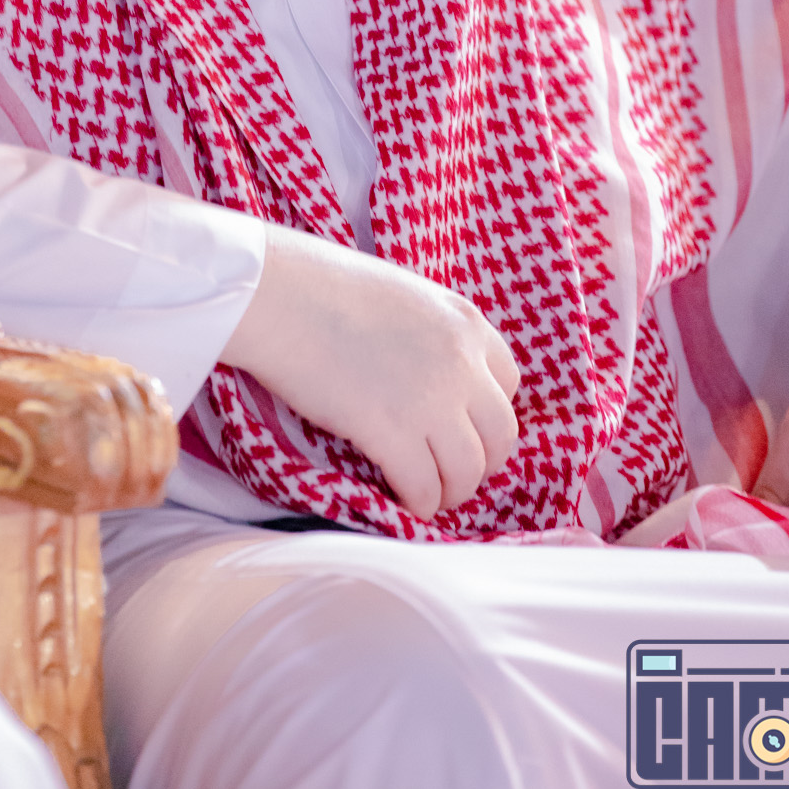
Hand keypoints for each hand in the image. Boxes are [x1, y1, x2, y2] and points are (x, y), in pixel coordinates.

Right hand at [222, 228, 519, 518]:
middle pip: (501, 433)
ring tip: (431, 495)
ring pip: (469, 469)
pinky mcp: (394, 433)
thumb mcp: (403, 295)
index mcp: (465, 320)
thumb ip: (429, 333)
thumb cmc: (322, 285)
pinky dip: (419, 502)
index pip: (508, 381)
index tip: (464, 426)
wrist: (280, 295)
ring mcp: (432, 399)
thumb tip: (425, 371)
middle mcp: (463, 361)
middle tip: (454, 472)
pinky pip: (425, 487)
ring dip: (453, 490)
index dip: (487, 412)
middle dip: (482, 460)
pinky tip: (404, 501)